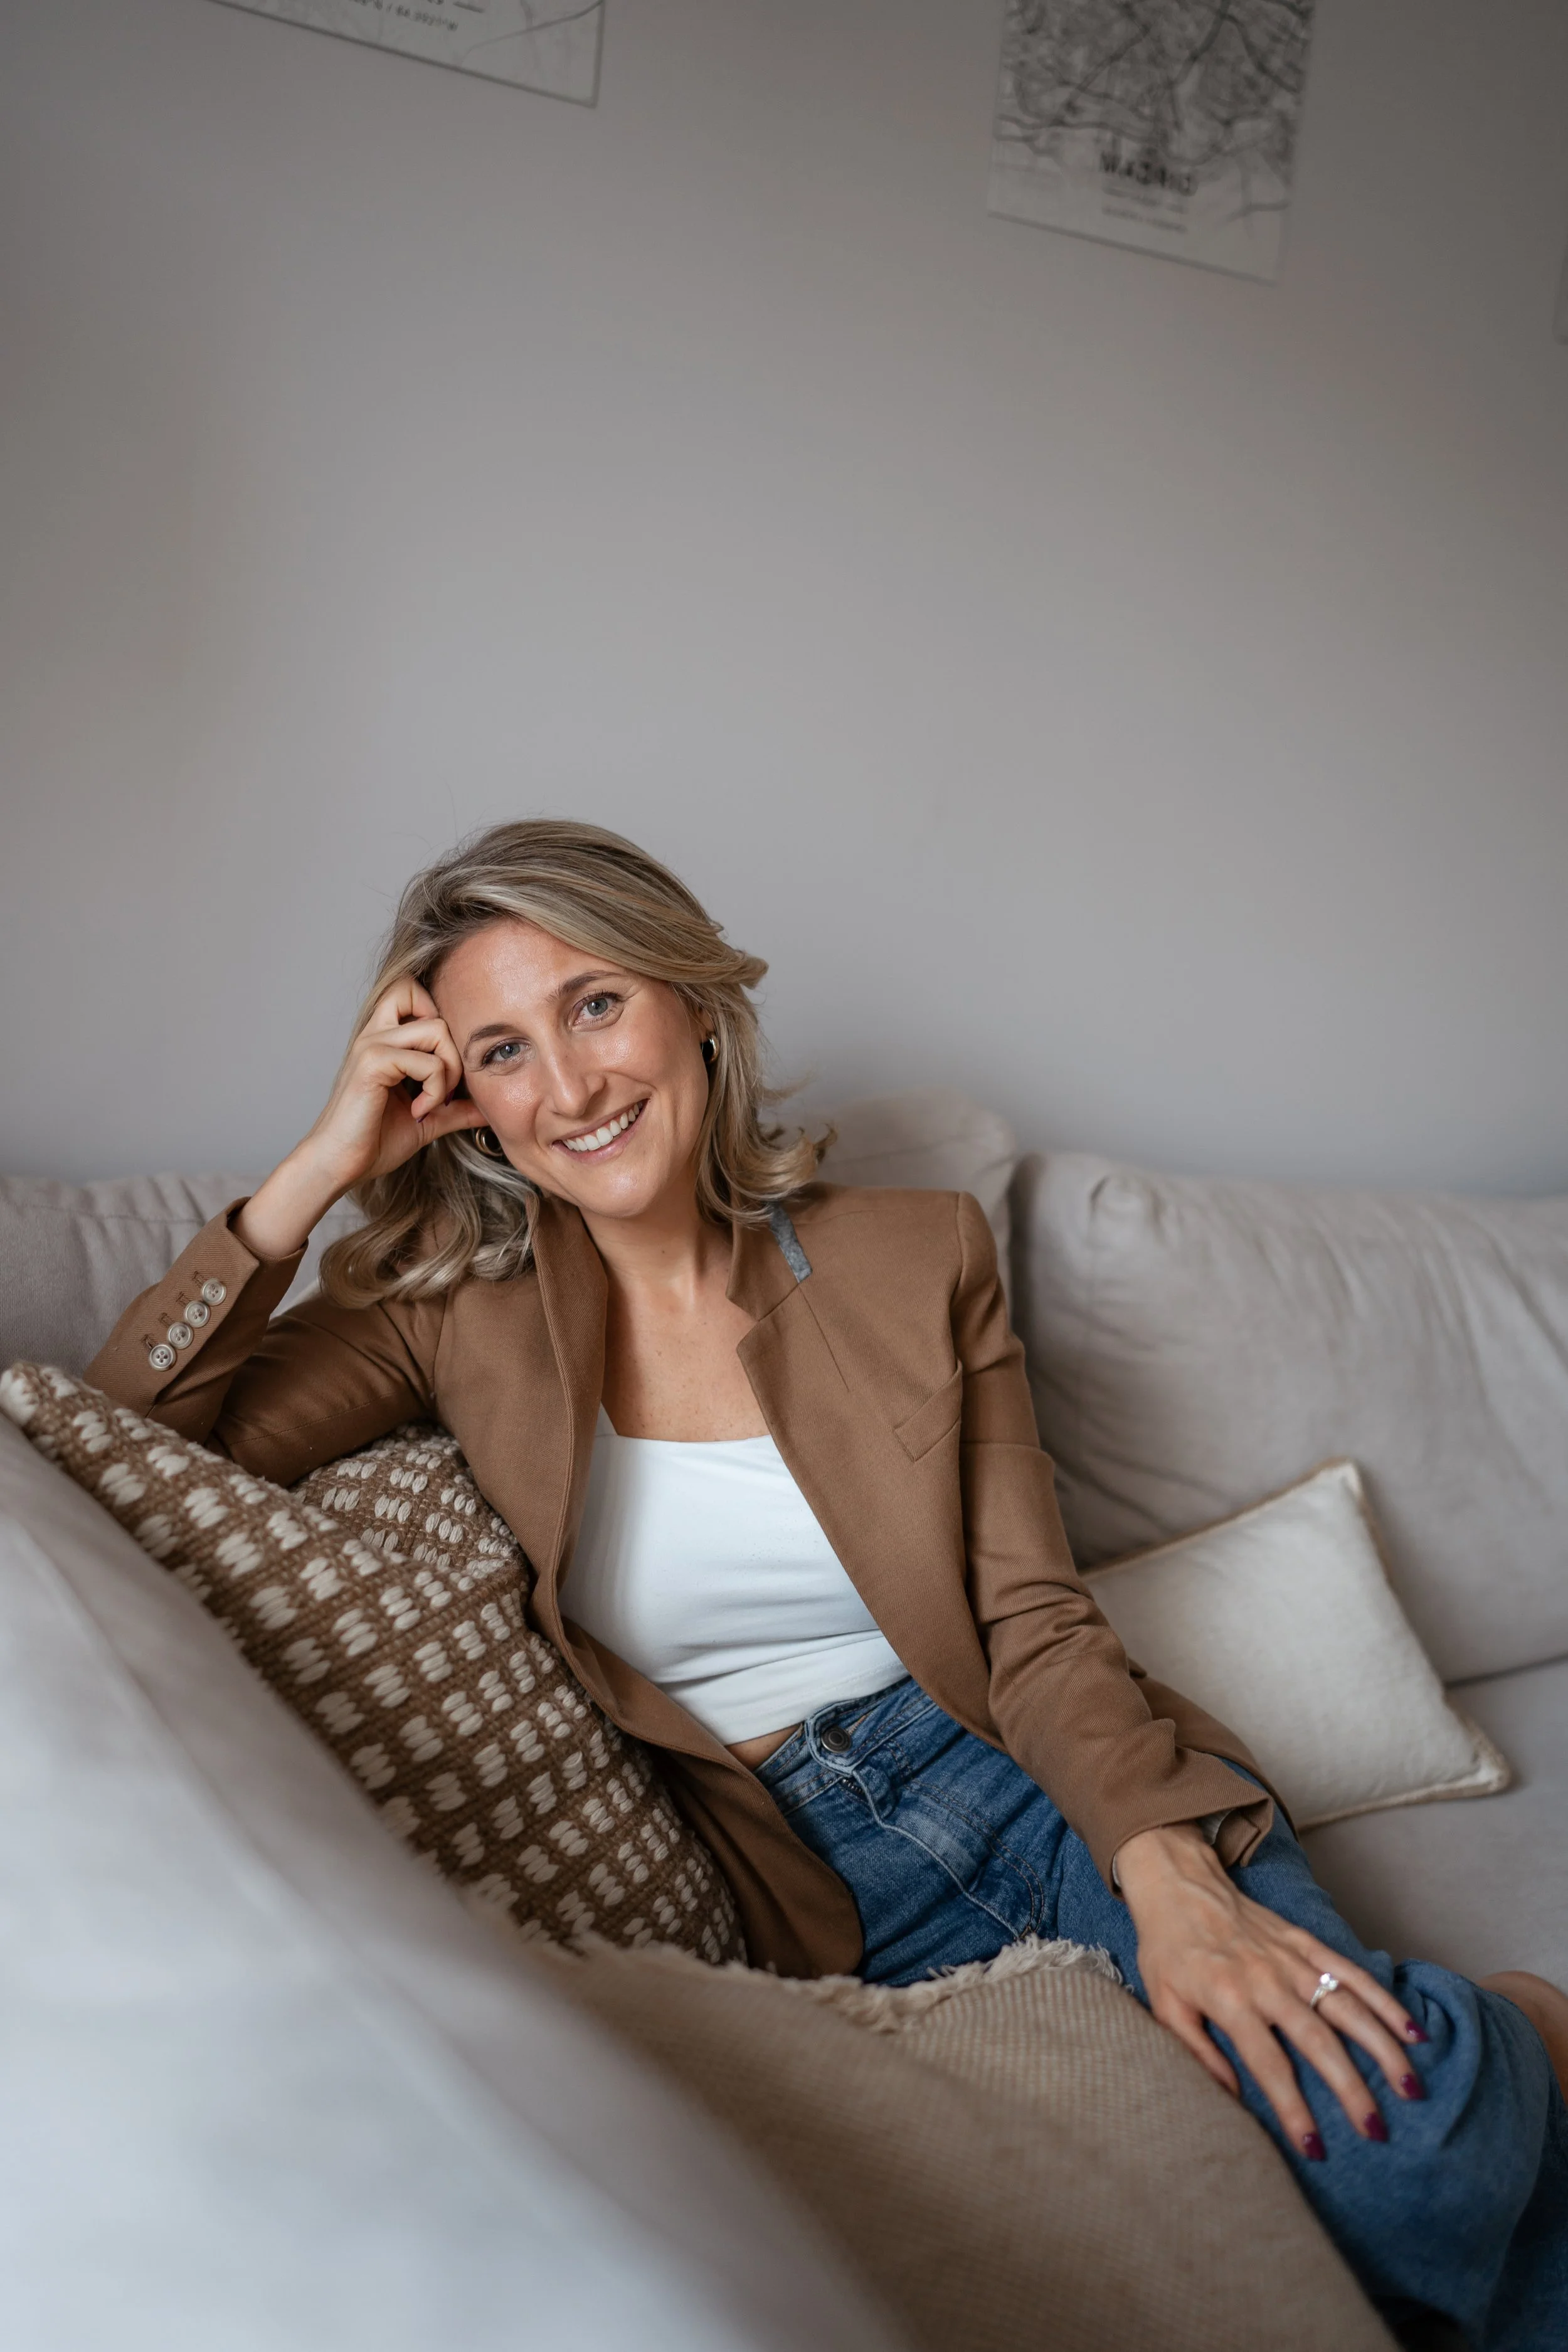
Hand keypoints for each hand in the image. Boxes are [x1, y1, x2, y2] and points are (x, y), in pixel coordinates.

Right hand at [236, 979, 485, 1259]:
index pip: (412, 991)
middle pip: (423, 994)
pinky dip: (435, 1090)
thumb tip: (490, 1106)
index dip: (438, 1015)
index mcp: (383, 1039)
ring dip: (448, 1070)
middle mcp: (375, 1034)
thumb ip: (457, 1107)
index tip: (441, 1067)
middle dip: (451, 1041)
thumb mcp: (427, 1119)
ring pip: (437, 1029)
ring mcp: (371, 1045)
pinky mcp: (372, 1063)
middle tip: (445, 1083)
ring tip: (433, 1102)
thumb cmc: (372, 1141)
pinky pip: (427, 1062)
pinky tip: (419, 1112)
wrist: (339, 1165)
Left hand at [1114, 1822, 1426, 2155]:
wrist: (1178, 1884)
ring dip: (1382, 2048)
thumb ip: (1196, 2051)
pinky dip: (1384, 2001)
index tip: (1314, 2146)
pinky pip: (1352, 1972)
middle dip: (1350, 2088)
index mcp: (1229, 1999)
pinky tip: (1412, 2031)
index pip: (1268, 2064)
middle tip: (1376, 2130)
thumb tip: (1229, 2097)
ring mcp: (1292, 1959)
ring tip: (1410, 2088)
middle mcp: (1267, 1980)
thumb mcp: (1164, 2004)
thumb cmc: (1168, 1951)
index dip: (1292, 2108)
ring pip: (1347, 2007)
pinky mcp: (1306, 1942)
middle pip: (1318, 2041)